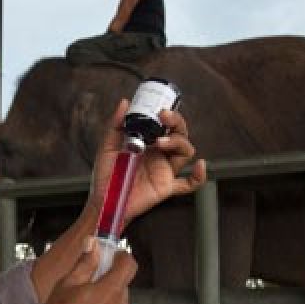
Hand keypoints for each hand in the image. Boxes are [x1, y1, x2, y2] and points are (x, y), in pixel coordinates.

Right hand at [19, 241, 136, 303]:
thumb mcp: (66, 284)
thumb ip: (85, 263)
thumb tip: (93, 245)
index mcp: (111, 291)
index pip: (129, 265)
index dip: (122, 257)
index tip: (112, 257)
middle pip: (122, 287)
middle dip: (108, 282)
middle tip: (86, 285)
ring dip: (104, 303)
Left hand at [87, 99, 206, 224]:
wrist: (103, 201)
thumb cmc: (106, 175)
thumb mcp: (108, 146)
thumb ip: (115, 125)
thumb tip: (125, 102)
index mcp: (148, 143)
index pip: (166, 125)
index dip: (168, 115)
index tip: (160, 107)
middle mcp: (160, 155)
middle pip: (180, 134)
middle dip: (176, 122)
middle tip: (164, 116)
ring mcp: (164, 170)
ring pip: (185, 152)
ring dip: (178, 142)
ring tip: (161, 142)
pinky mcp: (166, 187)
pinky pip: (188, 184)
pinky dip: (199, 176)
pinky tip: (200, 166)